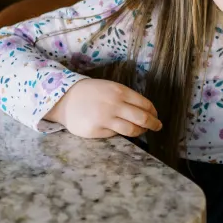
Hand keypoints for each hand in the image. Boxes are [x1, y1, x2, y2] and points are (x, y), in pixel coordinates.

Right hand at [45, 79, 161, 138]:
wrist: (65, 98)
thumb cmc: (91, 92)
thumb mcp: (110, 88)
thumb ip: (127, 98)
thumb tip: (146, 112)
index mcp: (120, 91)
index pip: (145, 105)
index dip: (154, 113)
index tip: (156, 116)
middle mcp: (115, 105)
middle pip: (142, 119)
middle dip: (153, 124)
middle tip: (157, 127)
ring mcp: (105, 119)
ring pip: (132, 130)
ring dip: (140, 132)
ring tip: (141, 131)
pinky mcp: (97, 131)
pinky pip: (115, 134)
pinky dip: (120, 133)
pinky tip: (118, 129)